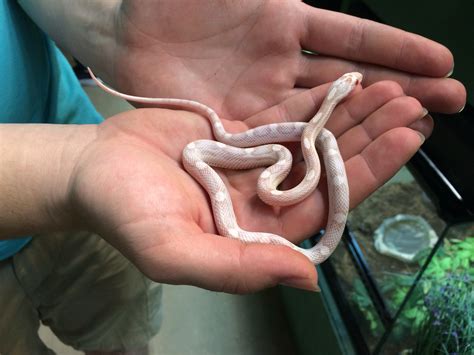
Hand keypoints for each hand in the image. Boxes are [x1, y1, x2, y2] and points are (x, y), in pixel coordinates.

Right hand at [66, 80, 428, 292]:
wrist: (92, 168)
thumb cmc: (125, 213)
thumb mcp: (173, 252)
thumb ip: (237, 269)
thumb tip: (305, 281)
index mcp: (257, 235)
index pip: (325, 206)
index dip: (367, 174)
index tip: (405, 140)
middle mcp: (263, 201)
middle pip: (328, 170)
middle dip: (370, 138)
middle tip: (410, 104)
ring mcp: (253, 165)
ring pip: (312, 140)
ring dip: (350, 115)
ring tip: (389, 88)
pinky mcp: (240, 134)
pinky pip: (285, 117)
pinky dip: (315, 101)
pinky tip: (344, 83)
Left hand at [112, 0, 464, 119]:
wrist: (125, 38)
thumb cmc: (167, 2)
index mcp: (287, 21)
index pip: (352, 35)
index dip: (395, 47)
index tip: (442, 62)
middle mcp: (283, 66)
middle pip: (351, 80)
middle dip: (401, 90)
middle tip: (451, 104)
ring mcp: (264, 101)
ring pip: (326, 115)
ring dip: (369, 124)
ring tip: (417, 132)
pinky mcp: (241, 130)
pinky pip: (287, 140)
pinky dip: (318, 148)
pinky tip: (350, 159)